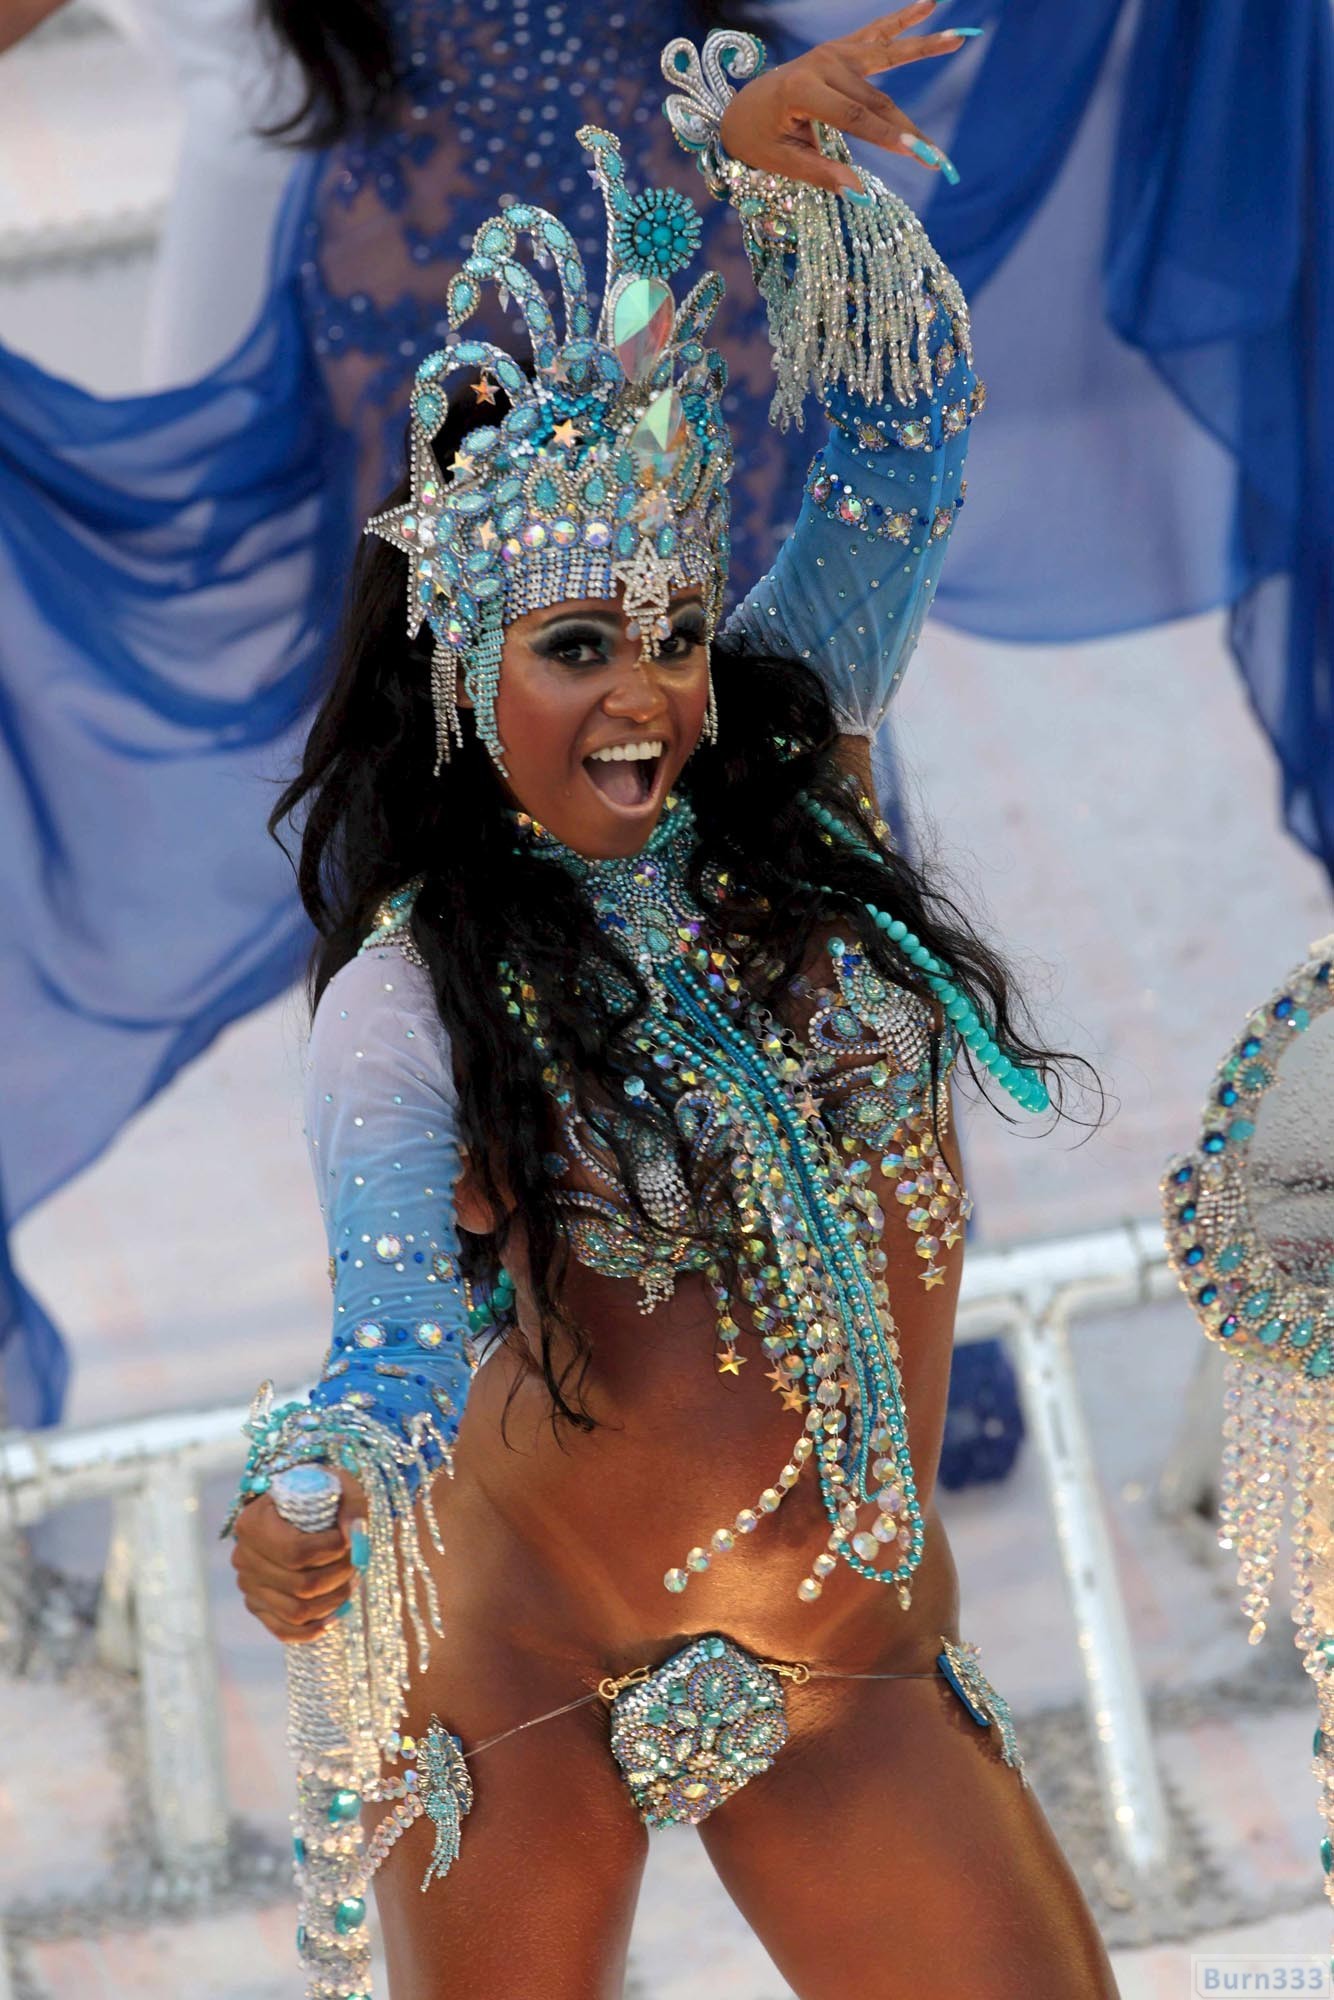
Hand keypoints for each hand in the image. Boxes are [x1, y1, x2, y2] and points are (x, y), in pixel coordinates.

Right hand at [230, 1465, 365, 1643]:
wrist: (300, 1510)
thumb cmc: (319, 1496)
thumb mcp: (337, 1486)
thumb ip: (351, 1505)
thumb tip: (353, 1535)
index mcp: (254, 1522)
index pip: (297, 1552)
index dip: (332, 1551)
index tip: (350, 1539)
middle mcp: (244, 1556)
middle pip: (301, 1585)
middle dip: (339, 1575)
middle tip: (356, 1562)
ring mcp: (248, 1585)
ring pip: (296, 1611)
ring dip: (333, 1600)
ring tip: (350, 1581)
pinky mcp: (257, 1606)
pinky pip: (284, 1630)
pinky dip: (312, 1629)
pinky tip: (334, 1616)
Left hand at [718, 2, 966, 194]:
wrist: (743, 108)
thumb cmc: (760, 141)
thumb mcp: (783, 163)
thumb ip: (821, 175)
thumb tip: (859, 194)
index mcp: (802, 89)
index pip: (854, 117)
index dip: (886, 137)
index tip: (917, 154)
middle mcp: (820, 64)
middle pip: (875, 99)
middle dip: (907, 129)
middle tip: (938, 158)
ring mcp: (832, 52)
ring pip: (885, 61)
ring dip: (924, 48)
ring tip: (959, 38)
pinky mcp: (840, 50)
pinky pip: (877, 34)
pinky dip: (903, 19)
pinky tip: (929, 4)